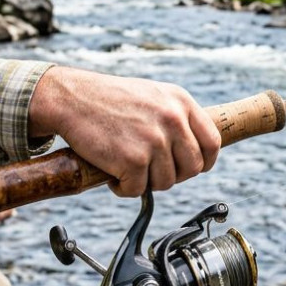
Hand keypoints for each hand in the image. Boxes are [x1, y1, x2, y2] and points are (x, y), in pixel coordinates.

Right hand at [28, 67, 220, 196]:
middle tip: (150, 170)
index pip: (212, 142)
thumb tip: (196, 150)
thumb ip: (177, 118)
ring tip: (126, 166)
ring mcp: (154, 140)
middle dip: (173, 175)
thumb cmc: (110, 99)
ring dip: (145, 182)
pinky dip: (123, 188)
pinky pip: (137, 190)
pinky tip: (112, 172)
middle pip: (193, 168)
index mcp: (181, 102)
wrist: (72, 98)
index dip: (204, 161)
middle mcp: (172, 120)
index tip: (189, 168)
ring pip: (166, 182)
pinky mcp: (134, 160)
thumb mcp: (153, 96)